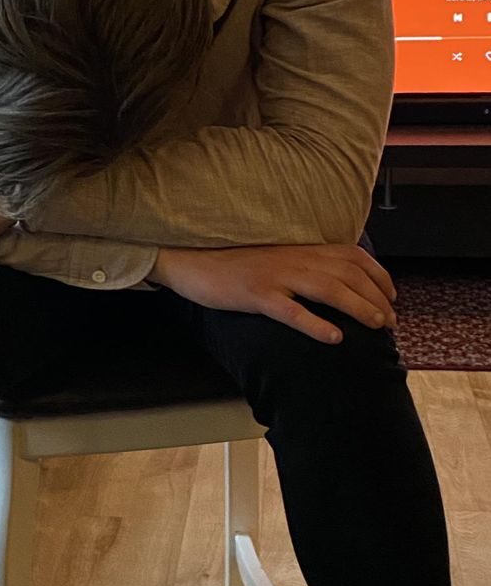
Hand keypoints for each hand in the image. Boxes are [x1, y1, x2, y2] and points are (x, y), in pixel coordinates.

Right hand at [148, 243, 397, 344]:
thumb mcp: (274, 257)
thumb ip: (302, 264)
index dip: (378, 274)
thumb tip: (333, 280)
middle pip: (346, 274)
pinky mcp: (255, 295)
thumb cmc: (232, 262)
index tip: (392, 295)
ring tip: (377, 326)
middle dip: (376, 296)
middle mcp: (292, 258)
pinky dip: (315, 324)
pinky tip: (333, 337)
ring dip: (357, 307)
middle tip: (391, 321)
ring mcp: (275, 276)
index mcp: (298, 248)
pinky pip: (290, 310)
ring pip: (327, 289)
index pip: (350, 255)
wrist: (192, 260)